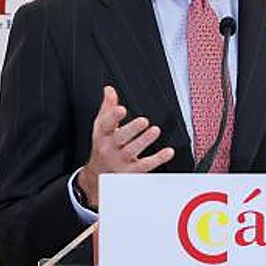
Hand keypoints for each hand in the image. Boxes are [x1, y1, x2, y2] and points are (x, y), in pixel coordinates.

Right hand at [77, 86, 174, 207]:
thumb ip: (107, 108)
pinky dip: (158, 159)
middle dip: (131, 129)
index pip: (106, 124)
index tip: (121, 109)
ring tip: (155, 131)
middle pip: (119, 138)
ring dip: (144, 141)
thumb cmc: (103, 146)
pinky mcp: (131, 173)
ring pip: (132, 151)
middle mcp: (109, 148)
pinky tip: (168, 152)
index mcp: (102, 134)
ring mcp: (120, 161)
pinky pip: (146, 166)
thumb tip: (109, 90)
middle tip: (143, 121)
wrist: (98, 175)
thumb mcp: (102, 127)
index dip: (113, 116)